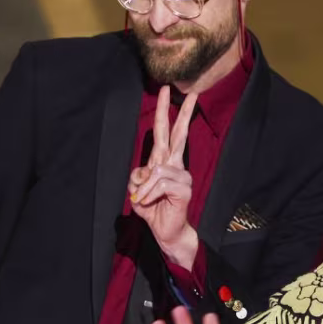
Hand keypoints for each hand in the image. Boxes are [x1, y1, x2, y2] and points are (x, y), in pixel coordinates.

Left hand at [129, 86, 198, 268]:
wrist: (167, 232)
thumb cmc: (154, 210)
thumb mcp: (137, 191)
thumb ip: (137, 177)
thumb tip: (144, 172)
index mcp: (163, 163)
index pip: (165, 133)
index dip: (165, 112)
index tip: (166, 91)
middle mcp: (175, 166)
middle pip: (178, 134)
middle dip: (181, 112)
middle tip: (185, 92)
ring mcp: (182, 176)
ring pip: (156, 169)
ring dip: (144, 188)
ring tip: (142, 201)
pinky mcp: (184, 189)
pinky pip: (159, 183)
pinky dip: (149, 194)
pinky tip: (150, 203)